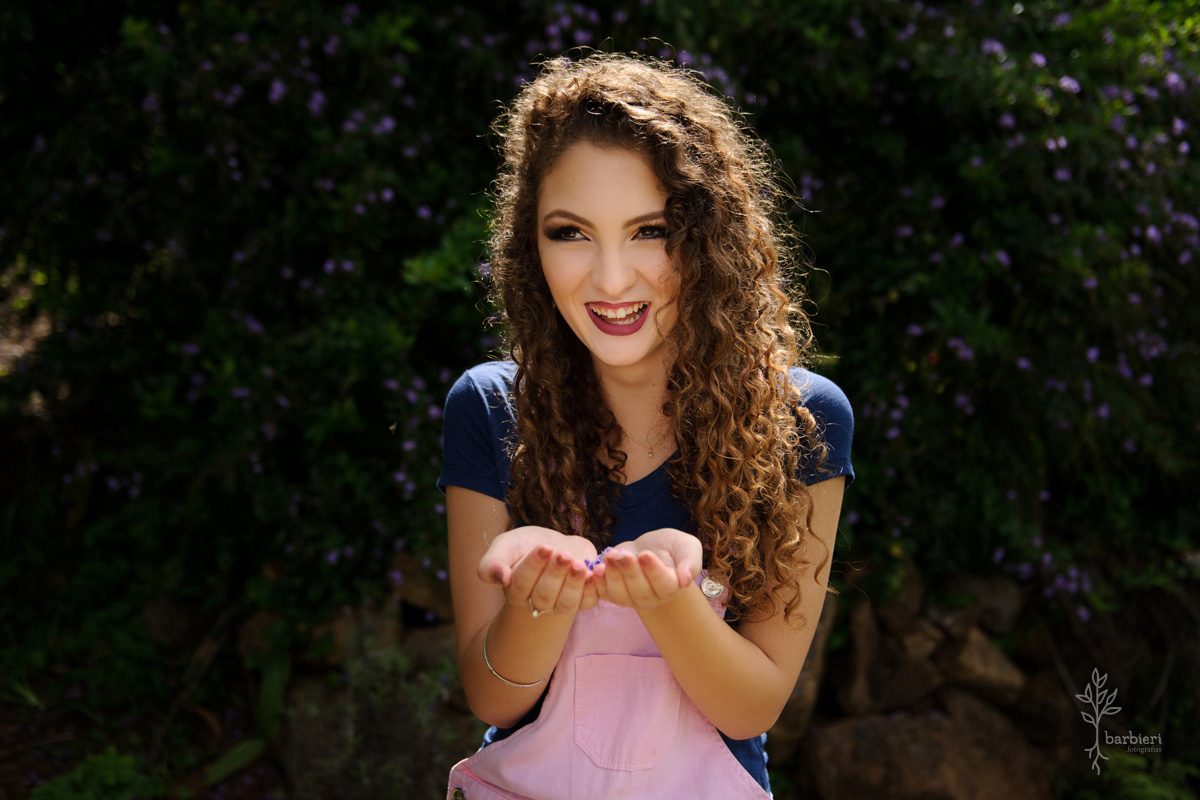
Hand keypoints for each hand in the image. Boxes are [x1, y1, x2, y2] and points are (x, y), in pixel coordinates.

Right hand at [478, 526, 599, 616]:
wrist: (553, 546)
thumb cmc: (524, 546)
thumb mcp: (504, 546)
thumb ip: (492, 563)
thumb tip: (501, 578)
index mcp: (515, 591)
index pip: (521, 583)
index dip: (533, 566)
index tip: (545, 546)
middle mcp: (537, 603)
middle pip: (544, 595)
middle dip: (555, 573)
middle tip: (563, 554)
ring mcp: (560, 604)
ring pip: (567, 603)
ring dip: (574, 584)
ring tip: (580, 564)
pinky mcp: (582, 600)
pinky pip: (589, 601)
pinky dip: (593, 589)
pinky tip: (594, 572)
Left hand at [593, 528, 702, 609]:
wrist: (650, 547)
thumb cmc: (670, 546)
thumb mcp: (686, 545)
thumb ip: (691, 561)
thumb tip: (686, 580)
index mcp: (673, 587)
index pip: (665, 585)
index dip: (654, 571)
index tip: (645, 554)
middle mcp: (653, 598)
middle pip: (641, 592)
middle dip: (630, 572)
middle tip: (623, 555)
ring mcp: (632, 599)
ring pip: (620, 595)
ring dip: (612, 576)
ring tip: (609, 557)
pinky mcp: (614, 594)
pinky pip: (604, 593)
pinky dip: (598, 582)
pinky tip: (597, 567)